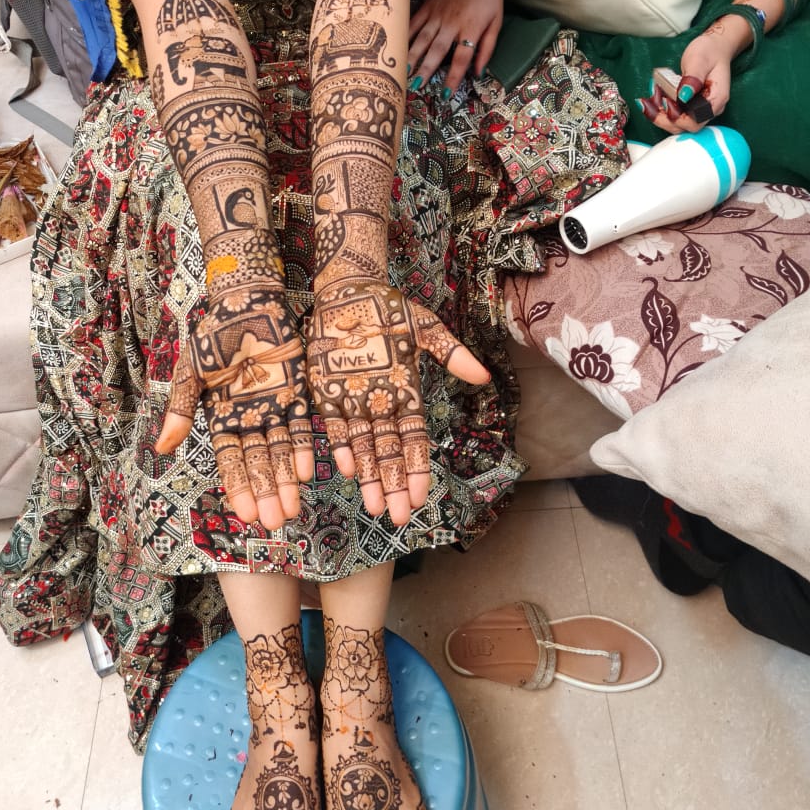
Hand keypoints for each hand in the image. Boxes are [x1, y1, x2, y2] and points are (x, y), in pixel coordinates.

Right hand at [156, 287, 313, 530]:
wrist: (247, 299)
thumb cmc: (213, 333)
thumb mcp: (191, 371)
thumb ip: (180, 409)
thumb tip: (161, 449)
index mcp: (222, 417)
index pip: (230, 460)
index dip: (238, 486)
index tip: (244, 514)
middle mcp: (249, 419)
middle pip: (259, 463)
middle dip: (266, 492)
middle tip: (275, 522)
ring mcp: (275, 408)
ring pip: (282, 451)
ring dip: (287, 480)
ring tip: (293, 509)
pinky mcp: (297, 393)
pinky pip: (303, 425)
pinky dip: (305, 447)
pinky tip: (308, 471)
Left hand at [306, 280, 490, 527]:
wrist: (348, 291)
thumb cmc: (390, 309)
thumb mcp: (423, 328)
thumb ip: (450, 353)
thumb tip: (483, 376)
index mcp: (406, 394)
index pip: (415, 441)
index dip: (417, 469)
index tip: (421, 496)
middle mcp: (381, 405)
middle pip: (389, 454)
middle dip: (393, 486)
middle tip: (397, 517)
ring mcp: (353, 402)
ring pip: (363, 449)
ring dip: (369, 478)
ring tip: (373, 508)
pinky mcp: (327, 394)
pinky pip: (334, 427)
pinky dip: (340, 447)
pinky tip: (347, 470)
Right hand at [407, 0, 504, 92]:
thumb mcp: (496, 22)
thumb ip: (487, 48)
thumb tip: (478, 73)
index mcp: (471, 27)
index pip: (461, 58)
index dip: (453, 77)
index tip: (445, 95)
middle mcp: (452, 22)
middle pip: (437, 50)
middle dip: (426, 70)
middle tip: (416, 87)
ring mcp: (437, 13)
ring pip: (422, 38)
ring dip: (412, 56)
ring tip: (403, 72)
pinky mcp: (428, 5)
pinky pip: (414, 22)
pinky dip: (405, 35)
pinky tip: (397, 48)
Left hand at [646, 25, 735, 135]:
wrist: (714, 48)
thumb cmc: (709, 52)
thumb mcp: (699, 60)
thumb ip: (692, 78)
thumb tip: (683, 96)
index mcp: (716, 99)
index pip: (697, 120)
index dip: (679, 117)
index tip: (666, 102)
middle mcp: (709, 108)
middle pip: (686, 126)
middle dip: (665, 118)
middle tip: (649, 104)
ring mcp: (699, 109)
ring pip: (678, 124)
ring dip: (660, 116)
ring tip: (647, 102)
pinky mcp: (690, 108)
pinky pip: (675, 116)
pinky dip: (661, 111)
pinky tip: (650, 100)